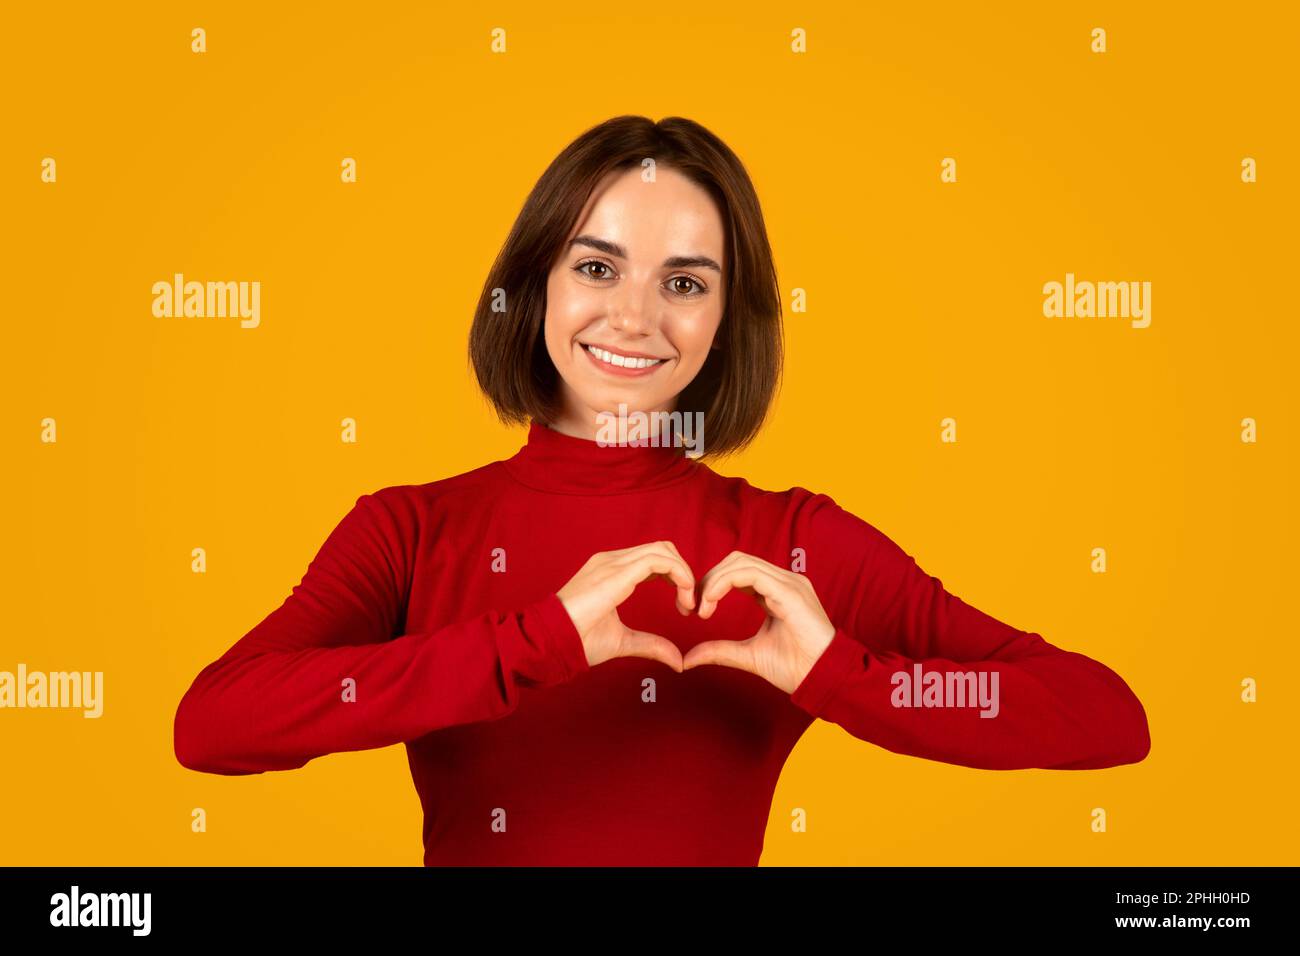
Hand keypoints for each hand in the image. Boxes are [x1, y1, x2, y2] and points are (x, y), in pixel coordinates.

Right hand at [557, 541, 695, 671]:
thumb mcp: (623, 641)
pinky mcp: (617, 572)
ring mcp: (613, 562)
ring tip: (688, 603)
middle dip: (683, 572)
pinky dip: (679, 574)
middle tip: (690, 604)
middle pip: (661, 549)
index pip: (653, 558)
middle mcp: (612, 560)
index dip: (675, 577)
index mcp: (611, 571)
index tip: (684, 606)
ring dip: (684, 574)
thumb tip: (677, 660)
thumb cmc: (577, 640)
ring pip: (662, 550)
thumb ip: (650, 645)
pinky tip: (683, 596)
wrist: (552, 641)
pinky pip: (658, 560)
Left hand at [682, 551, 836, 693]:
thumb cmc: (796, 668)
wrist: (823, 680)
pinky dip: (725, 583)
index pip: (738, 571)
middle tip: (693, 605)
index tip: (694, 609)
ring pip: (741, 562)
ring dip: (714, 581)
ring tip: (701, 607)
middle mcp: (784, 581)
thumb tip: (688, 658)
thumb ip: (720, 651)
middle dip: (709, 578)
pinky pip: (752, 575)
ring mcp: (789, 583)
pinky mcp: (791, 592)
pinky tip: (711, 602)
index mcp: (776, 591)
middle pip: (737, 560)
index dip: (712, 583)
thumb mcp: (749, 655)